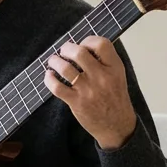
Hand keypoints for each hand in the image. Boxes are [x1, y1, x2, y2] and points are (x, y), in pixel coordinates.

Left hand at [44, 35, 137, 149]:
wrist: (117, 125)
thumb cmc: (115, 98)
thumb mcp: (118, 75)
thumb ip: (105, 61)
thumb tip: (82, 46)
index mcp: (114, 68)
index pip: (101, 44)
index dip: (88, 40)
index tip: (82, 45)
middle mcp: (102, 77)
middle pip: (79, 53)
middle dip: (67, 48)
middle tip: (64, 51)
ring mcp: (88, 90)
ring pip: (65, 68)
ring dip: (55, 61)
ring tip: (53, 61)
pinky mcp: (76, 102)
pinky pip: (57, 87)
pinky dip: (49, 79)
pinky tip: (49, 76)